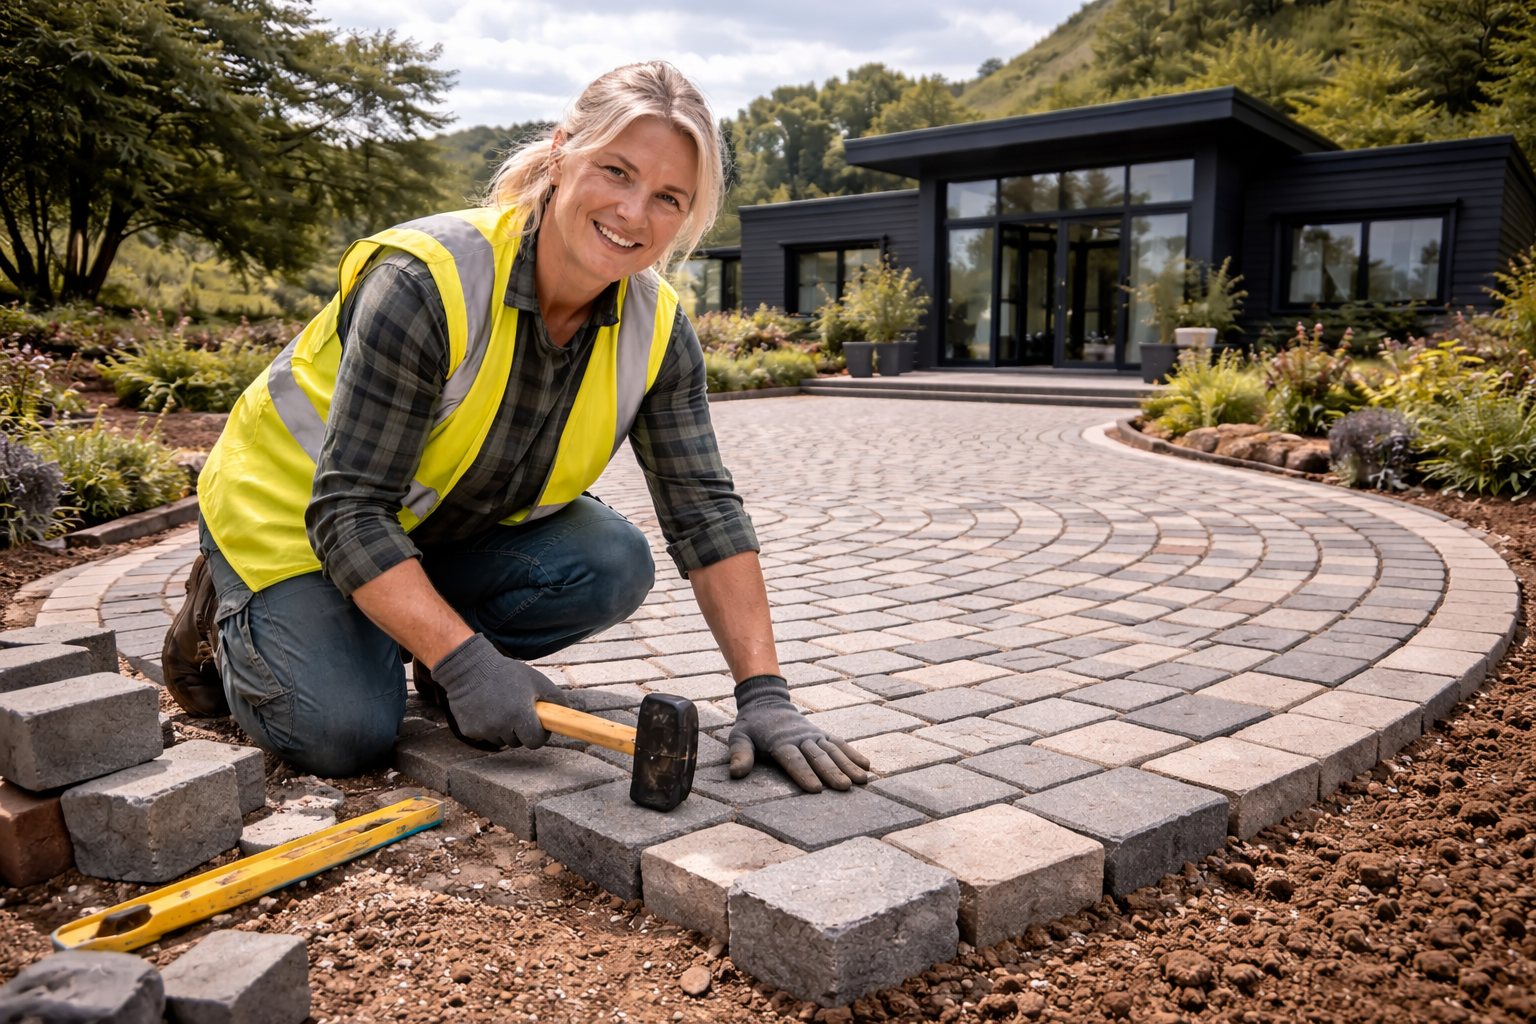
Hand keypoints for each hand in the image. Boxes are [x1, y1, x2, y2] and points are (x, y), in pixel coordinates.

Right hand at [431, 634, 570, 748]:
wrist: (470, 668)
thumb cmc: (506, 673)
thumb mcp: (536, 680)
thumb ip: (555, 699)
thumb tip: (567, 714)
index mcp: (520, 715)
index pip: (535, 742)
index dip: (539, 735)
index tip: (538, 726)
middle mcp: (501, 726)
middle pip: (518, 743)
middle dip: (522, 731)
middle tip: (518, 712)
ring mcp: (484, 730)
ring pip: (502, 740)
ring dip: (505, 730)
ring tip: (501, 707)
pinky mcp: (469, 731)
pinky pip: (486, 735)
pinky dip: (488, 727)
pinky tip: (486, 708)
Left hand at [727, 675, 869, 792]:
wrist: (767, 702)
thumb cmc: (751, 726)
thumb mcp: (739, 737)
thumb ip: (739, 754)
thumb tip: (737, 773)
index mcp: (780, 741)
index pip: (793, 760)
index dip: (804, 774)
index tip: (816, 789)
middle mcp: (800, 738)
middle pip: (818, 757)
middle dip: (832, 772)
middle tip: (844, 787)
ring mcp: (814, 735)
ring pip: (833, 750)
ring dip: (848, 765)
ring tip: (861, 780)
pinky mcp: (822, 734)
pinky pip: (839, 743)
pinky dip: (853, 753)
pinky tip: (866, 765)